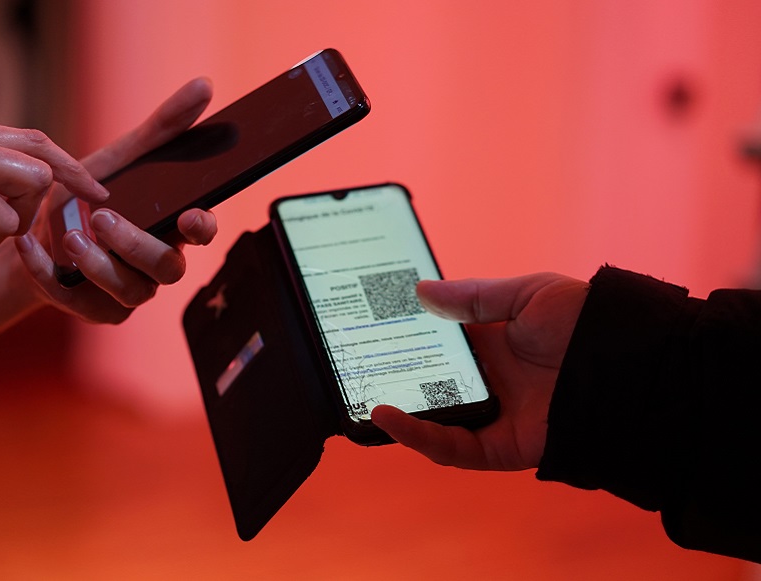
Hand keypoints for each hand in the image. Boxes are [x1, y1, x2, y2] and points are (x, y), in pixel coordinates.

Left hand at [13, 77, 217, 323]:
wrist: (31, 233)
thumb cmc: (85, 197)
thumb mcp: (118, 158)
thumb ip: (161, 128)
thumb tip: (204, 85)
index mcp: (170, 227)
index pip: (203, 232)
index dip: (203, 226)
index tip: (191, 214)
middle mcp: (157, 263)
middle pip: (168, 267)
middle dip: (136, 245)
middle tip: (103, 219)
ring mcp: (129, 291)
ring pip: (129, 290)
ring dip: (98, 266)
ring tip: (69, 237)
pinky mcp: (95, 310)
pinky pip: (80, 302)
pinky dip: (49, 274)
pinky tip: (27, 245)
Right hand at [370, 273, 588, 469]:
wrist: (632, 364)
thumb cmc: (588, 322)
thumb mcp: (527, 295)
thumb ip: (475, 298)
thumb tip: (422, 292)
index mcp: (494, 346)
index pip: (438, 347)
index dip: (406, 341)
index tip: (372, 330)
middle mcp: (490, 384)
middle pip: (428, 386)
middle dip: (392, 379)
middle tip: (355, 366)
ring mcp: (493, 417)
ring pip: (432, 421)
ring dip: (396, 413)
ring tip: (361, 397)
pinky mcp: (500, 448)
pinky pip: (451, 448)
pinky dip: (417, 436)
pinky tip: (389, 417)